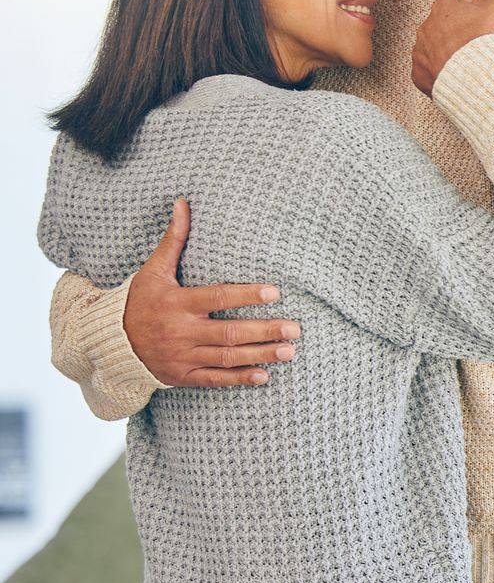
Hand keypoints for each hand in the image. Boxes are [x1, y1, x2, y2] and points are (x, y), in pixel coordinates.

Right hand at [126, 199, 298, 386]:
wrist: (110, 343)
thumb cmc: (140, 300)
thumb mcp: (153, 270)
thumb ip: (174, 240)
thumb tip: (183, 203)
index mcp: (176, 303)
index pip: (217, 298)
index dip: (246, 296)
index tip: (275, 292)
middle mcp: (180, 331)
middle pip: (228, 332)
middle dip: (264, 331)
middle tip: (295, 328)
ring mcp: (181, 356)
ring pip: (226, 358)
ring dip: (260, 355)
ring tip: (290, 351)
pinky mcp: (182, 376)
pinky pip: (214, 379)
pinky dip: (238, 379)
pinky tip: (264, 375)